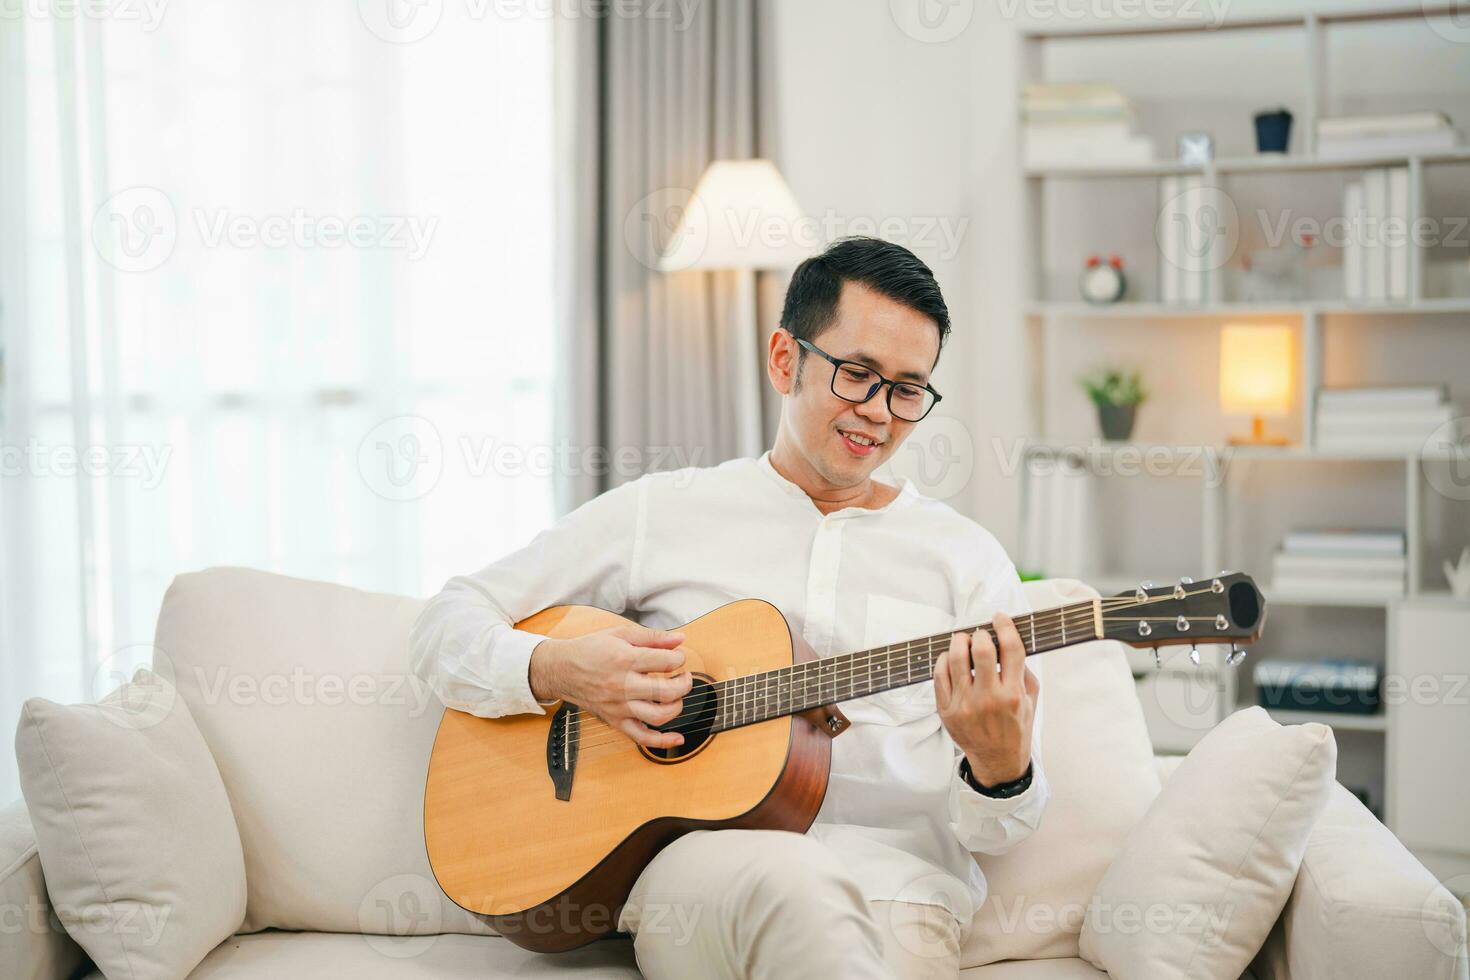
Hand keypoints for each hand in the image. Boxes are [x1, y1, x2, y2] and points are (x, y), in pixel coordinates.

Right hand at [529, 624, 691, 748]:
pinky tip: (677, 738)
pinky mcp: (615, 721)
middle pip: (667, 691)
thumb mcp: (620, 633)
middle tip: (683, 676)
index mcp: (625, 660)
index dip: (680, 658)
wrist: (560, 670)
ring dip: (677, 707)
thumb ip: (652, 637)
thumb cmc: (589, 650)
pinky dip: (662, 741)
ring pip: (658, 716)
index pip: (666, 663)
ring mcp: (619, 706)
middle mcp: (622, 685)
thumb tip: (680, 639)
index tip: (678, 657)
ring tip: (677, 696)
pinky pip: (641, 737)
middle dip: (684, 683)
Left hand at [933, 612, 1038, 785]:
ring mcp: (965, 705)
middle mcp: (989, 699)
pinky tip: (950, 657)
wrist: (997, 760)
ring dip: (959, 642)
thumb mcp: (1030, 699)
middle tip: (980, 634)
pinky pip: (939, 675)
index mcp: (1013, 694)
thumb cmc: (1015, 726)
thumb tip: (1007, 640)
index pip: (1011, 649)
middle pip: (982, 650)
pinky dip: (944, 660)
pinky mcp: (946, 710)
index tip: (1000, 618)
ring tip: (963, 640)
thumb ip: (1023, 670)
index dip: (1005, 627)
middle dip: (980, 634)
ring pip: (956, 659)